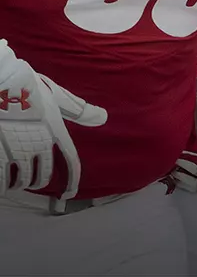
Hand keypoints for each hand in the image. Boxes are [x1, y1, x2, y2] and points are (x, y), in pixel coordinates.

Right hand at [0, 40, 105, 198]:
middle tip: (35, 182)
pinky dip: (4, 183)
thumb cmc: (26, 85)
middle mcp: (37, 144)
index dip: (72, 180)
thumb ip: (78, 110)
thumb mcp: (56, 96)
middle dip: (39, 181)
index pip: (70, 161)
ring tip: (16, 180)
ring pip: (21, 180)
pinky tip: (3, 181)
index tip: (70, 193)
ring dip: (20, 183)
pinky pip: (2, 180)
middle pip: (42, 175)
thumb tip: (104, 117)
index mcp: (55, 131)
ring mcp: (15, 150)